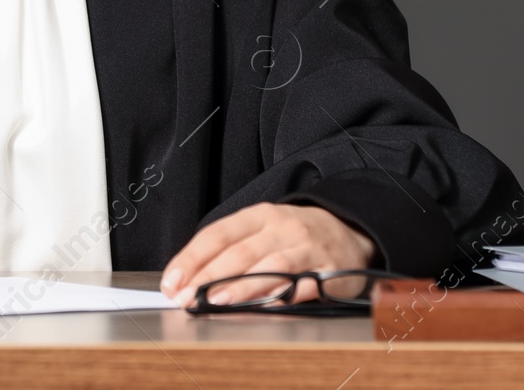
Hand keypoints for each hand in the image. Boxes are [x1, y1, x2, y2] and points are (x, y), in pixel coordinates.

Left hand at [159, 202, 376, 307]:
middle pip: (240, 252)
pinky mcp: (331, 270)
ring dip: (241, 287)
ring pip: (270, 267)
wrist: (351, 230)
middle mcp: (283, 227)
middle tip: (188, 299)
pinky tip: (264, 307)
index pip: (218, 234)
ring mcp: (308, 248)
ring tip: (217, 302)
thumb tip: (190, 279)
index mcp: (260, 215)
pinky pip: (304, 285)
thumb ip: (231, 250)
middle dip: (209, 277)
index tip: (173, 282)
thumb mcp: (263, 229)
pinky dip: (284, 296)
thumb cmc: (295, 235)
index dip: (192, 258)